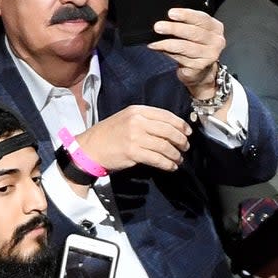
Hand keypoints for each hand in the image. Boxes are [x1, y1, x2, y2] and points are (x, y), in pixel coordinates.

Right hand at [75, 104, 190, 173]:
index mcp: (137, 111)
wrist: (90, 148)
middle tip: (185, 147)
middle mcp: (137, 121)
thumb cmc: (109, 134)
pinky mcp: (133, 152)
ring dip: (175, 154)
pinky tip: (171, 166)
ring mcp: (135, 137)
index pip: (166, 115)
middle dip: (181, 140)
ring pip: (165, 146)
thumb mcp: (127, 119)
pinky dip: (167, 164)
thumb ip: (146, 120)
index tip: (188, 132)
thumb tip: (171, 128)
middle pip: (168, 131)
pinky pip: (157, 158)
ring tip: (179, 159)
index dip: (180, 125)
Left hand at [149, 8, 226, 101]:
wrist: (200, 69)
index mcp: (215, 28)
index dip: (186, 15)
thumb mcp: (194, 30)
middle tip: (158, 27)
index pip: (202, 18)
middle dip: (174, 28)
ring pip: (186, 47)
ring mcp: (209, 55)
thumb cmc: (195, 45)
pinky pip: (182, 58)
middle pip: (194, 33)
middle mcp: (216, 41)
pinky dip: (168, 53)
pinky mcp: (200, 67)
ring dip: (168, 43)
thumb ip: (184, 23)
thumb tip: (164, 20)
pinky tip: (160, 50)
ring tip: (155, 42)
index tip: (171, 13)